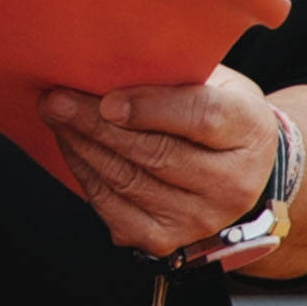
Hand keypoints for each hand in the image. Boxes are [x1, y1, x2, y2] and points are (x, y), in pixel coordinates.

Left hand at [44, 67, 283, 260]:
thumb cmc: (217, 112)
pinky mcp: (167, 241)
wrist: (240, 171)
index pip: (203, 118)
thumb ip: (175, 75)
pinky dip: (86, 175)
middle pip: (157, 153)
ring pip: (129, 182)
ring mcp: (201, 218)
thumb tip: (106, 64)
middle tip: (57, 100)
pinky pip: (114, 209)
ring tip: (56, 117)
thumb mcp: (214, 82)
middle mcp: (233, 183)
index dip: (151, 108)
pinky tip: (72, 147)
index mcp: (249, 130)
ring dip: (84, 147)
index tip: (107, 100)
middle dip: (96, 125)